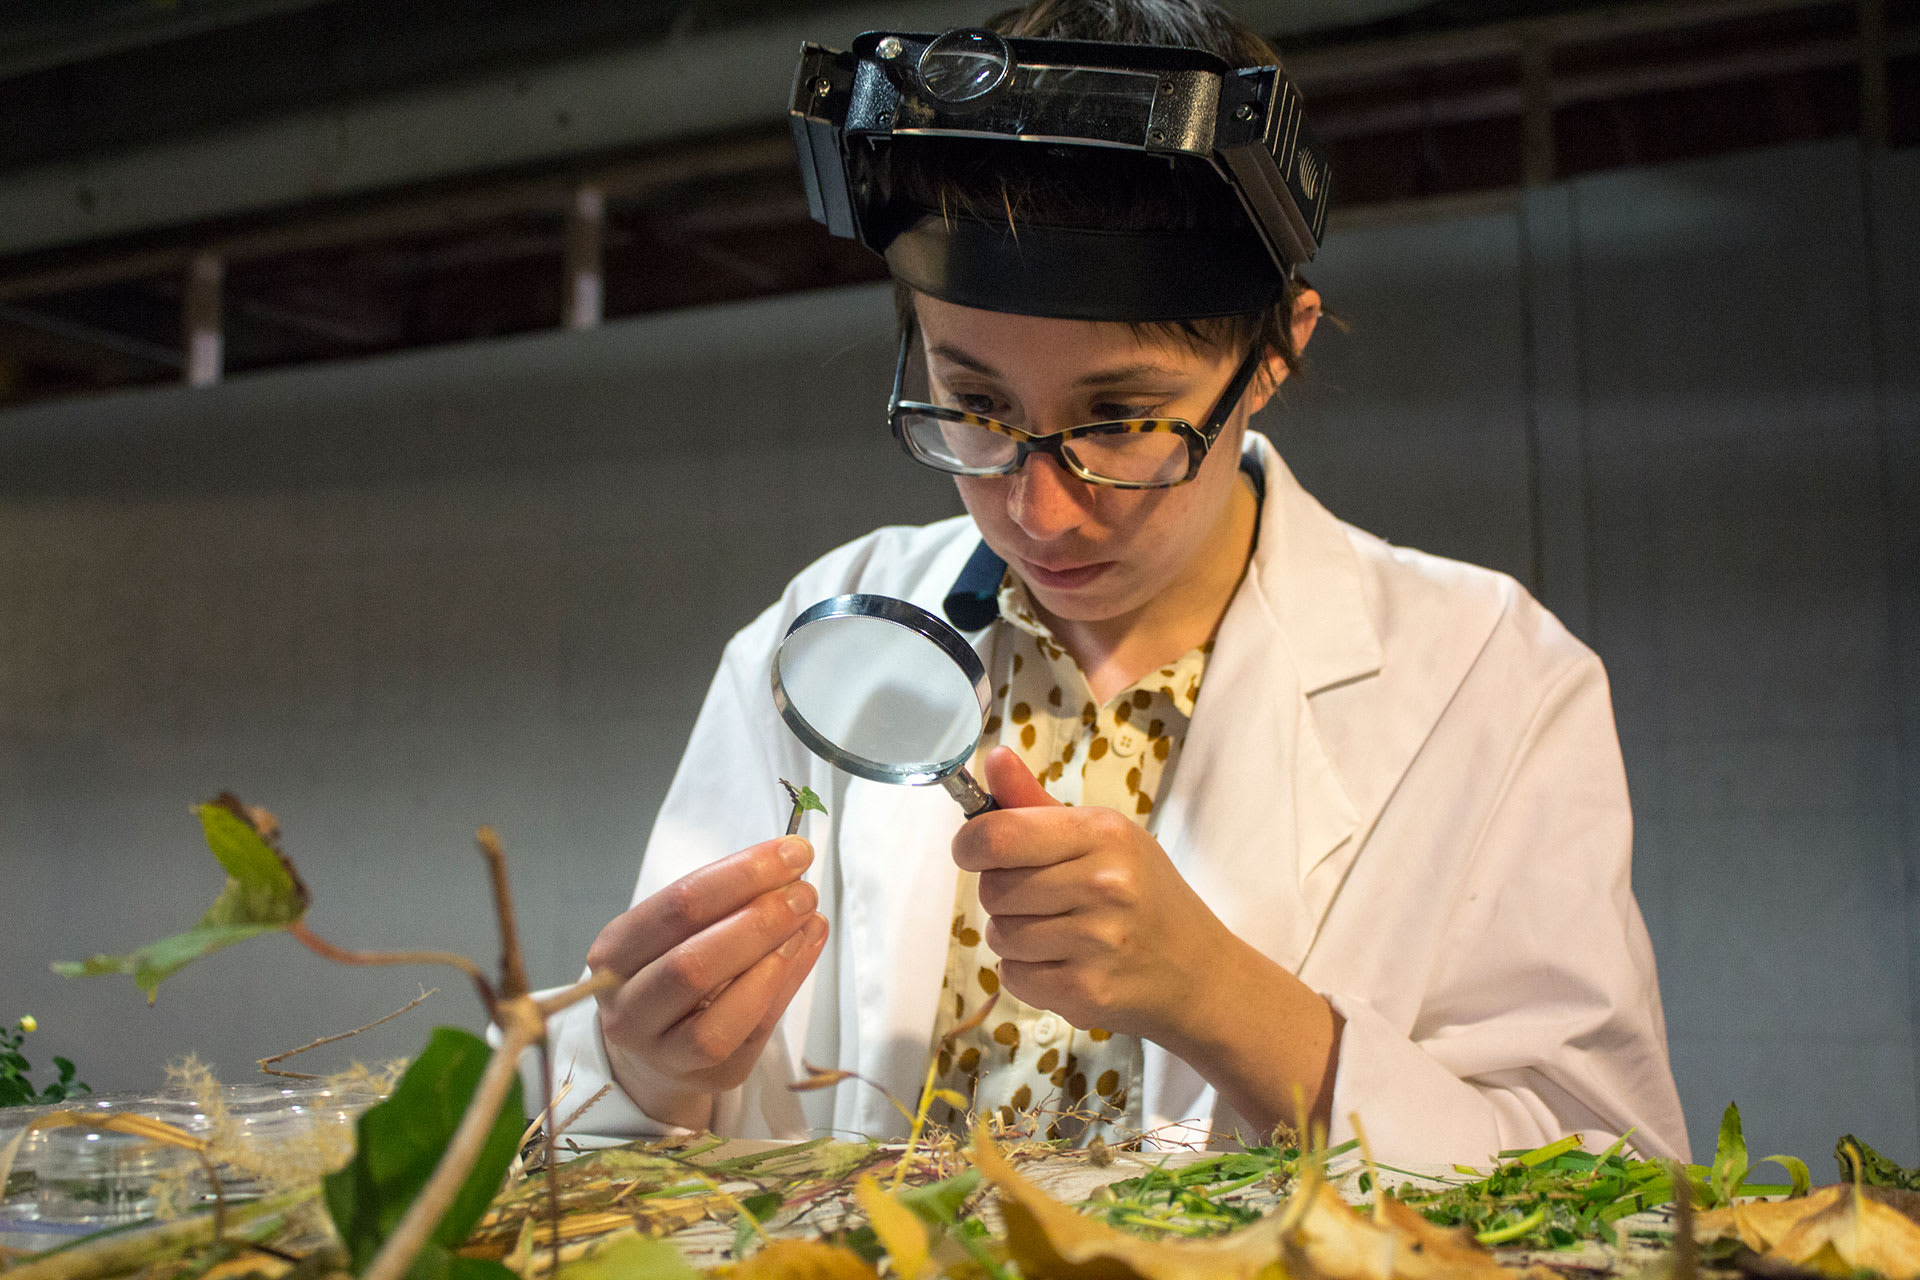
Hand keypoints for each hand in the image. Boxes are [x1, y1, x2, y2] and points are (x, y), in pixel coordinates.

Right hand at [588, 837, 828, 1123]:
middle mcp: (627, 1008)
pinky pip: (750, 1034)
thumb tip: (788, 867)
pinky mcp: (706, 1076)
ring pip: (718, 1015)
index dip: (739, 876)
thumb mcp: (676, 929)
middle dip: (759, 920)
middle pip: (692, 965)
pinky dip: (784, 987)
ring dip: (773, 960)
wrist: (652, 1046)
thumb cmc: (669, 967)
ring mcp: (662, 1052)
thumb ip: (723, 901)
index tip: (790, 852)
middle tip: (804, 892)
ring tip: (809, 920)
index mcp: (612, 954)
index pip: (676, 907)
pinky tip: (805, 950)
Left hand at [950, 746, 1232, 1041]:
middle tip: (1043, 898)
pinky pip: (1012, 977)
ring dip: (1014, 937)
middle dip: (1003, 895)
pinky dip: (1027, 974)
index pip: (998, 835)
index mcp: (1103, 834)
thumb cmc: (1144, 895)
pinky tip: (1065, 963)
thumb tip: (992, 757)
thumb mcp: (1104, 837)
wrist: (1200, 972)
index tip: (974, 851)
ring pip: (999, 936)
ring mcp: (1097, 942)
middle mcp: (1103, 884)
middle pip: (992, 889)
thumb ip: (1035, 802)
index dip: (970, 845)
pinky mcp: (1088, 991)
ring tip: (1059, 934)